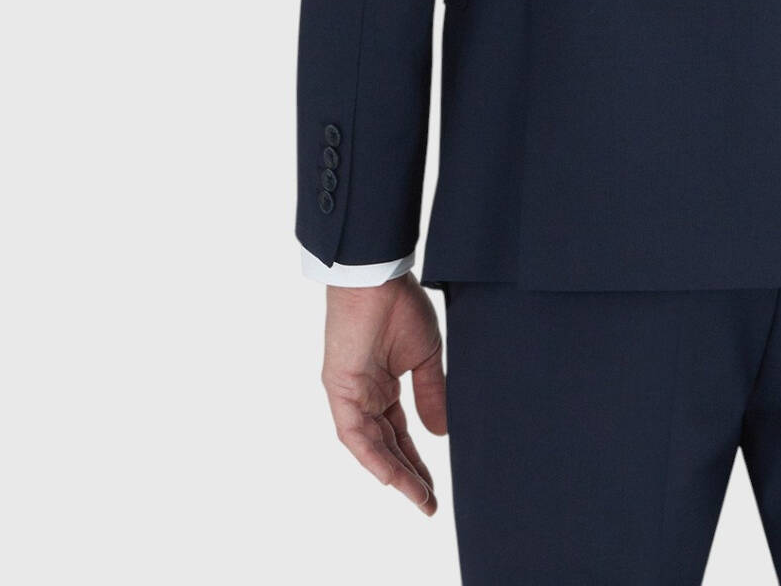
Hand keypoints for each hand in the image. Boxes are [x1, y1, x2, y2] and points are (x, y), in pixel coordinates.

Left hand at [321, 273, 447, 513]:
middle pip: (386, 447)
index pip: (399, 435)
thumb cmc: (399, 305)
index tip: (433, 488)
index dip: (416, 461)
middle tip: (428, 504)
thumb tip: (441, 434)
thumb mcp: (425, 356)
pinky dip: (373, 457)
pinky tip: (391, 477)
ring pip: (371, 447)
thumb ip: (431, 395)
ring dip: (394, 474)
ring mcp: (350, 395)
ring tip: (418, 497)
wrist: (377, 277)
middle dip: (407, 476)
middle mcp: (364, 396)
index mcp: (382, 387)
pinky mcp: (339, 390)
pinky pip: (355, 434)